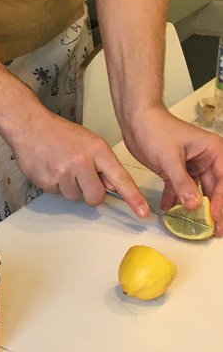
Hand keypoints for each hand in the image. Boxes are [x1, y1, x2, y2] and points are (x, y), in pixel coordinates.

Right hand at [7, 106, 150, 217]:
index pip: (120, 178)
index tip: (143, 212)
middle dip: (91, 193)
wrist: (30, 125)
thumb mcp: (89, 142)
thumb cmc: (61, 133)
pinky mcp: (46, 180)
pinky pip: (57, 193)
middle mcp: (82, 161)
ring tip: (61, 167)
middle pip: (96, 197)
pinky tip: (50, 168)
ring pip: (75, 197)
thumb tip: (113, 186)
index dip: (133, 197)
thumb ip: (103, 164)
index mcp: (97, 150)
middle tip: (82, 178)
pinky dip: (55, 185)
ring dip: (70, 187)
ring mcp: (63, 172)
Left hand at [121, 105, 222, 233]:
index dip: (220, 201)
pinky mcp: (177, 171)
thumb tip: (194, 205)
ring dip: (194, 208)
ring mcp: (192, 166)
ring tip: (193, 227)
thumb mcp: (169, 157)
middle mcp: (206, 159)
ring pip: (197, 192)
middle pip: (215, 189)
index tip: (214, 218)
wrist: (136, 121)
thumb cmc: (156, 130)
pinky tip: (170, 212)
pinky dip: (176, 200)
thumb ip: (182, 182)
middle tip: (214, 230)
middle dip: (213, 209)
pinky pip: (181, 190)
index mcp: (213, 151)